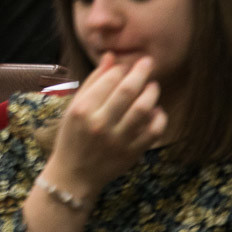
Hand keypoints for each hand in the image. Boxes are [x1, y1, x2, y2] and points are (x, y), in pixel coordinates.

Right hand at [45, 53, 166, 197]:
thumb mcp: (75, 107)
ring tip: (153, 86)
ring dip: (152, 93)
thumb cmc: (72, 136)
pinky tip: (156, 110)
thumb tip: (111, 57)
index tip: (126, 65)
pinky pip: (153, 132)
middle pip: (127, 91)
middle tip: (148, 62)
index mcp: (82, 110)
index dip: (120, 69)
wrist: (75, 174)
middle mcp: (100, 124)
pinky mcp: (132, 153)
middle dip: (141, 73)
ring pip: (143, 109)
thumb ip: (93, 82)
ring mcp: (118, 140)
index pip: (107, 80)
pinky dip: (159, 118)